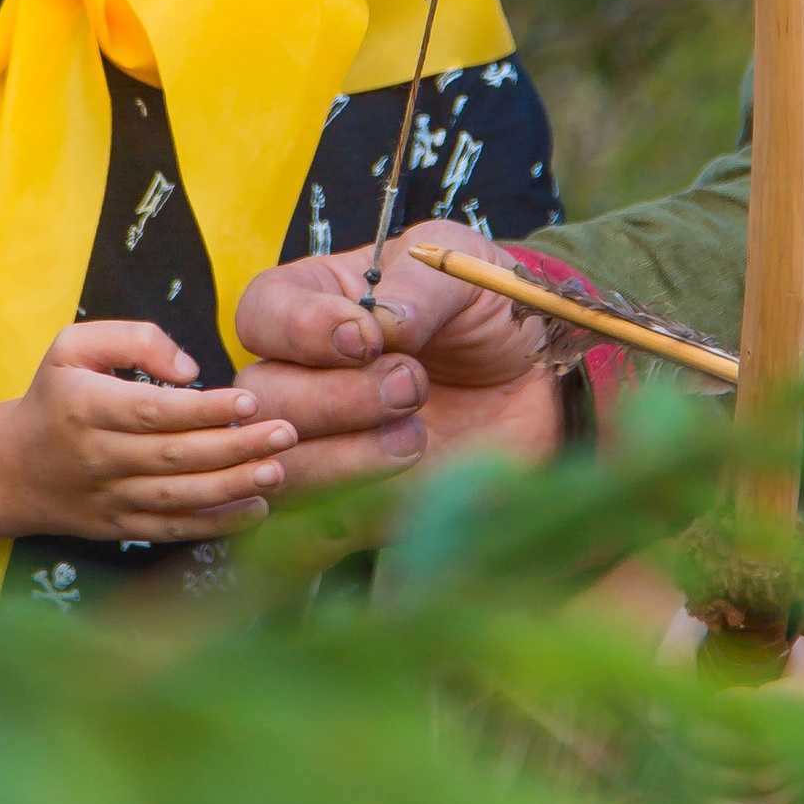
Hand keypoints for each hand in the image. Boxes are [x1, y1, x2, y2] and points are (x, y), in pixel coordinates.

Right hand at [0, 321, 299, 544]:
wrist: (14, 468)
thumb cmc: (56, 396)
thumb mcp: (72, 346)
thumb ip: (133, 338)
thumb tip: (191, 369)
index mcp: (86, 408)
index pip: (154, 411)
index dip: (205, 409)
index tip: (250, 399)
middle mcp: (98, 457)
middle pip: (175, 456)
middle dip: (236, 446)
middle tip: (286, 432)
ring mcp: (109, 498)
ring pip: (179, 497)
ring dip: (234, 487)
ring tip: (278, 470)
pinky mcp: (120, 527)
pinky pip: (173, 529)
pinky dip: (216, 525)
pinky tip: (255, 509)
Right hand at [235, 235, 560, 488]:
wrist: (542, 385)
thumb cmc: (489, 311)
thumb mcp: (462, 271)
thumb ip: (418, 287)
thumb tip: (381, 324)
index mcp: (315, 302)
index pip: (262, 313)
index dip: (300, 329)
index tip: (366, 339)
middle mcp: (303, 375)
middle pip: (262, 397)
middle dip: (332, 397)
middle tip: (410, 385)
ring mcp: (322, 445)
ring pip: (280, 466)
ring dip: (343, 458)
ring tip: (416, 437)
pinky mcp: (351, 507)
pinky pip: (312, 531)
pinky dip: (347, 514)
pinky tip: (404, 483)